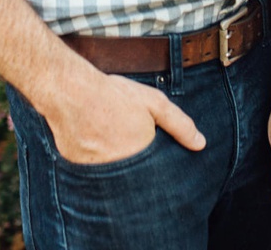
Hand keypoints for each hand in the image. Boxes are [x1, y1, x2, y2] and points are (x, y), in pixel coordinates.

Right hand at [41, 70, 204, 164]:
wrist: (70, 91)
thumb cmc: (114, 95)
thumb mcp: (154, 103)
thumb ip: (179, 125)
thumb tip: (200, 144)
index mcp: (141, 158)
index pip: (156, 178)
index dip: (158, 172)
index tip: (156, 164)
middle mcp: (119, 172)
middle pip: (134, 179)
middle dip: (136, 170)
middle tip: (129, 145)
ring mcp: (96, 173)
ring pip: (113, 177)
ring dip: (116, 165)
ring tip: (112, 142)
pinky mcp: (77, 169)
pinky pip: (93, 171)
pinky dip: (96, 161)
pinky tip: (95, 141)